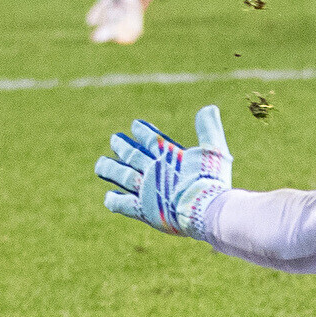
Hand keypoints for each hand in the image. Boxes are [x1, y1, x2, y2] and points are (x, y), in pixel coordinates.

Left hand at [97, 103, 232, 237]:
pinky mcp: (143, 209)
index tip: (135, 125)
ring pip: (122, 176)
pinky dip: (114, 200)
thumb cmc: (212, 181)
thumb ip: (209, 129)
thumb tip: (209, 106)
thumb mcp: (215, 151)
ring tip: (100, 165)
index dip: (142, 130)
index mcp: (169, 155)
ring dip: (110, 169)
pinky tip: (108, 197)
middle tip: (114, 139)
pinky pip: (123, 204)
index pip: (151, 139)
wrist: (205, 210)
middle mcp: (153, 169)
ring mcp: (146, 189)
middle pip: (132, 155)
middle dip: (122, 146)